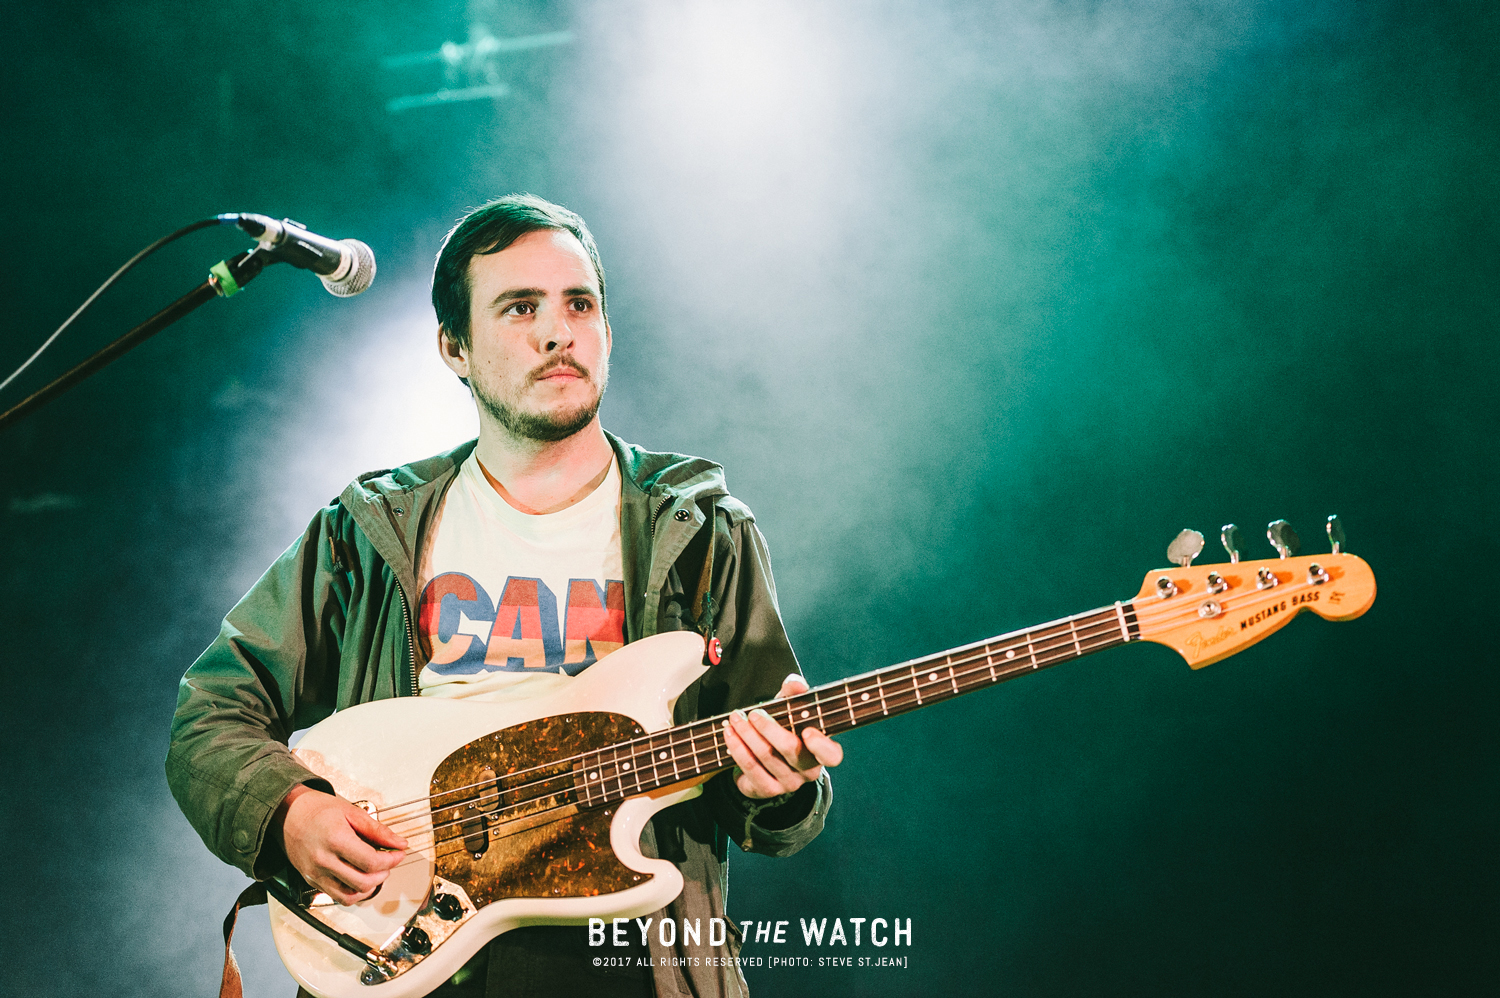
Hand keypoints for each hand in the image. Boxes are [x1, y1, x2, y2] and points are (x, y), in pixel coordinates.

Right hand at [272, 784, 406, 904]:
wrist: (288, 813)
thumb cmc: (317, 809)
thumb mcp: (351, 811)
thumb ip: (377, 830)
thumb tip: (399, 843)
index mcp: (335, 840)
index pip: (371, 862)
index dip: (391, 860)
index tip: (398, 853)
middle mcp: (323, 860)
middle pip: (362, 883)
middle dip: (383, 874)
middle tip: (388, 862)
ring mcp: (315, 873)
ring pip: (349, 896)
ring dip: (369, 888)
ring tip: (375, 872)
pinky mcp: (311, 881)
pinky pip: (336, 897)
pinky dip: (353, 892)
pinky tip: (359, 878)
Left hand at [723, 674, 843, 799]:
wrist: (765, 760)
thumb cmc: (784, 728)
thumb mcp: (790, 709)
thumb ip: (794, 693)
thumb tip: (796, 683)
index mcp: (821, 750)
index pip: (831, 755)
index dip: (821, 746)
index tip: (807, 732)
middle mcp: (809, 770)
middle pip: (790, 749)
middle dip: (767, 728)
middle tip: (752, 713)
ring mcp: (789, 783)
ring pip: (766, 756)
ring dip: (746, 734)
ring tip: (735, 718)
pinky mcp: (767, 789)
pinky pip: (750, 767)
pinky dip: (737, 748)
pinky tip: (729, 734)